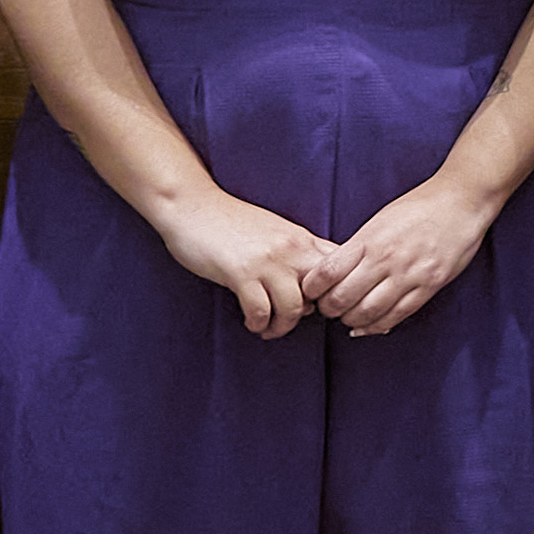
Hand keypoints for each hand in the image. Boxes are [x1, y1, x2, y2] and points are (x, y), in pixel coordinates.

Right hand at [158, 189, 333, 339]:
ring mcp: (267, 261)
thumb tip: (315, 290)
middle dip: (315, 314)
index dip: (339, 292)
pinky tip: (252, 322)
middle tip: (296, 321)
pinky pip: (261, 312)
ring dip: (282, 326)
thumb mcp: (275, 232)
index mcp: (303, 238)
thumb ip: (298, 254)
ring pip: (294, 308)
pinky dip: (258, 325)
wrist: (192, 204)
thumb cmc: (231, 222)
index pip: (341, 267)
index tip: (323, 307)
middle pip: (325, 292)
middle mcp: (292, 248)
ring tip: (270, 328)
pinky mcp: (241, 273)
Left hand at [316, 172, 495, 335]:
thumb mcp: (380, 221)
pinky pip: (396, 315)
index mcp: (370, 239)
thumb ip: (359, 246)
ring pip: (367, 312)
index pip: (327, 273)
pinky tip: (367, 327)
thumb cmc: (419, 207)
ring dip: (351, 321)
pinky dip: (376, 326)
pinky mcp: (429, 285)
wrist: (462, 201)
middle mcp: (386, 259)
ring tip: (348, 318)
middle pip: (343, 298)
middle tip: (328, 309)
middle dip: (329, 310)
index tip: (311, 293)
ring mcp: (409, 274)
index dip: (312, 289)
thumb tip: (335, 274)